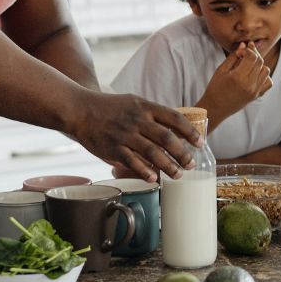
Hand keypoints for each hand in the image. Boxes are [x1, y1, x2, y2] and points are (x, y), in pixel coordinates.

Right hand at [67, 91, 200, 181]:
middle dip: (182, 153)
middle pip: (167, 138)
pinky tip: (154, 178)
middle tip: (191, 164)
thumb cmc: (111, 107)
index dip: (190, 131)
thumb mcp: (135, 102)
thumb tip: (176, 128)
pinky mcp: (113, 148)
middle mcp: (138, 121)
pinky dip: (144, 171)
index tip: (200, 143)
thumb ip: (154, 114)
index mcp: (146, 108)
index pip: (175, 118)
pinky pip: (132, 161)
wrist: (80, 110)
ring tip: (178, 175)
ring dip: (168, 165)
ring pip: (152, 152)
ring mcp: (125, 135)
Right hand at [200, 42, 271, 121]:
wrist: (215, 108)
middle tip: (245, 52)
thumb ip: (234, 56)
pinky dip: (264, 76)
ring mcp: (255, 91)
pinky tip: (255, 74)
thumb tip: (244, 44)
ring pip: (266, 70)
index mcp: (238, 78)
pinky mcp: (257, 96)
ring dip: (259, 64)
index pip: (252, 57)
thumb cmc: (215, 88)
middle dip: (254, 53)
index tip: (239, 52)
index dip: (247, 50)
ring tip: (249, 64)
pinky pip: (269, 82)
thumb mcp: (221, 70)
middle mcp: (249, 85)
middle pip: (260, 62)